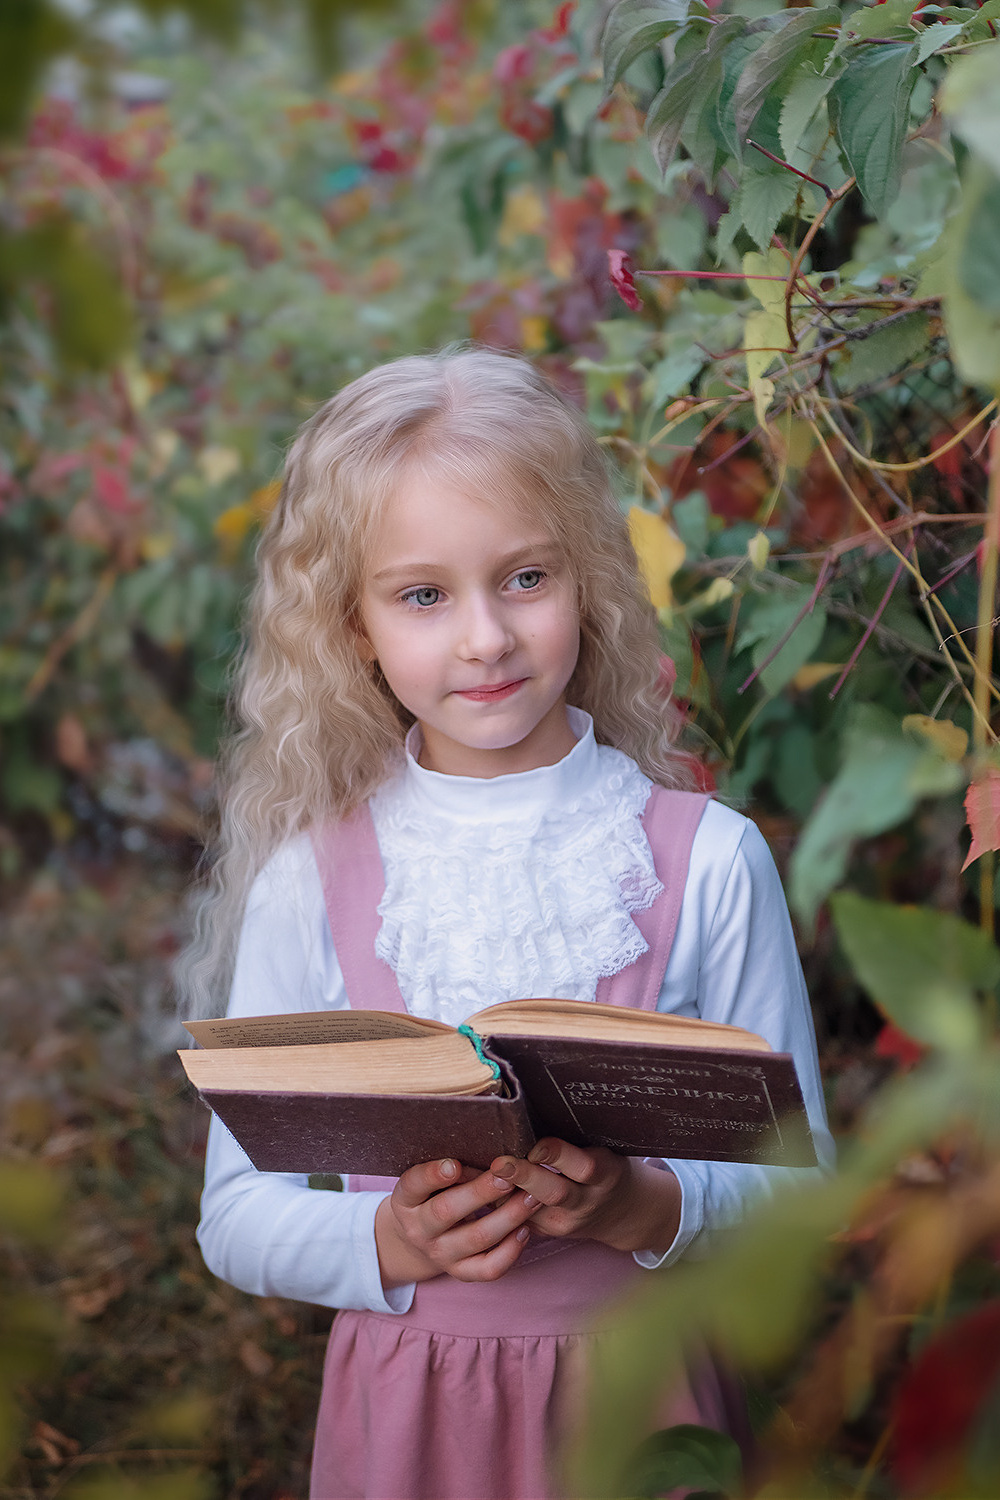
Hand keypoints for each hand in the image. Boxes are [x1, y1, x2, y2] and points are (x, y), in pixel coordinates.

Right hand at [374, 1157, 541, 1288]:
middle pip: (447, 1211)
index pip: (414, 1184)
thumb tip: (489, 1149)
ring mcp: (440, 1254)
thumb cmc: (431, 1195)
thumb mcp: (427, 1179)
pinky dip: (509, 1251)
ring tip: (531, 1197)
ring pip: (476, 1238)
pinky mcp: (461, 1273)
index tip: (454, 1164)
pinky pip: (488, 1269)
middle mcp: (419, 1229)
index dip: (433, 1175)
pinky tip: (525, 1230)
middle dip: (481, 1192)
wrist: (419, 1238)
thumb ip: (448, 1166)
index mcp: (406, 1199)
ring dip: (508, 1217)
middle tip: (508, 1176)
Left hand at [489, 1139, 681, 1255]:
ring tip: (475, 1176)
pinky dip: (495, 1203)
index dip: (559, 1155)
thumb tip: (532, 1101)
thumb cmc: (607, 1164)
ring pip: (531, 1212)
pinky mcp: (547, 1233)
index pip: (584, 1166)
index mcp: (606, 1174)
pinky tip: (471, 1189)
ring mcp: (565, 1222)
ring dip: (502, 1194)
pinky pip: (519, 1219)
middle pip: (555, 1192)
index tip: (535, 1145)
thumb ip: (576, 1133)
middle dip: (525, 1177)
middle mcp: (586, 1201)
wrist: (623, 1212)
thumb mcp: (603, 1145)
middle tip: (499, 1163)